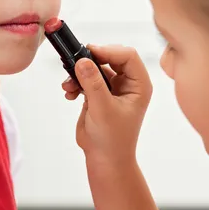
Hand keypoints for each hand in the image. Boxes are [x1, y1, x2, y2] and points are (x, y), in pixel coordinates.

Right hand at [62, 45, 152, 164]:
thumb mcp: (103, 109)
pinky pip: (87, 78)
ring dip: (80, 73)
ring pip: (96, 67)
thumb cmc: (112, 139)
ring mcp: (113, 88)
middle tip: (75, 63)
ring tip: (69, 85)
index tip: (89, 52)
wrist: (104, 159)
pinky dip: (76, 82)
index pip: (128, 56)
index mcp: (139, 85)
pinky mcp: (99, 93)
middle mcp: (128, 83)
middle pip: (111, 57)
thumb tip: (82, 61)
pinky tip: (69, 93)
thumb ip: (93, 83)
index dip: (109, 51)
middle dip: (92, 61)